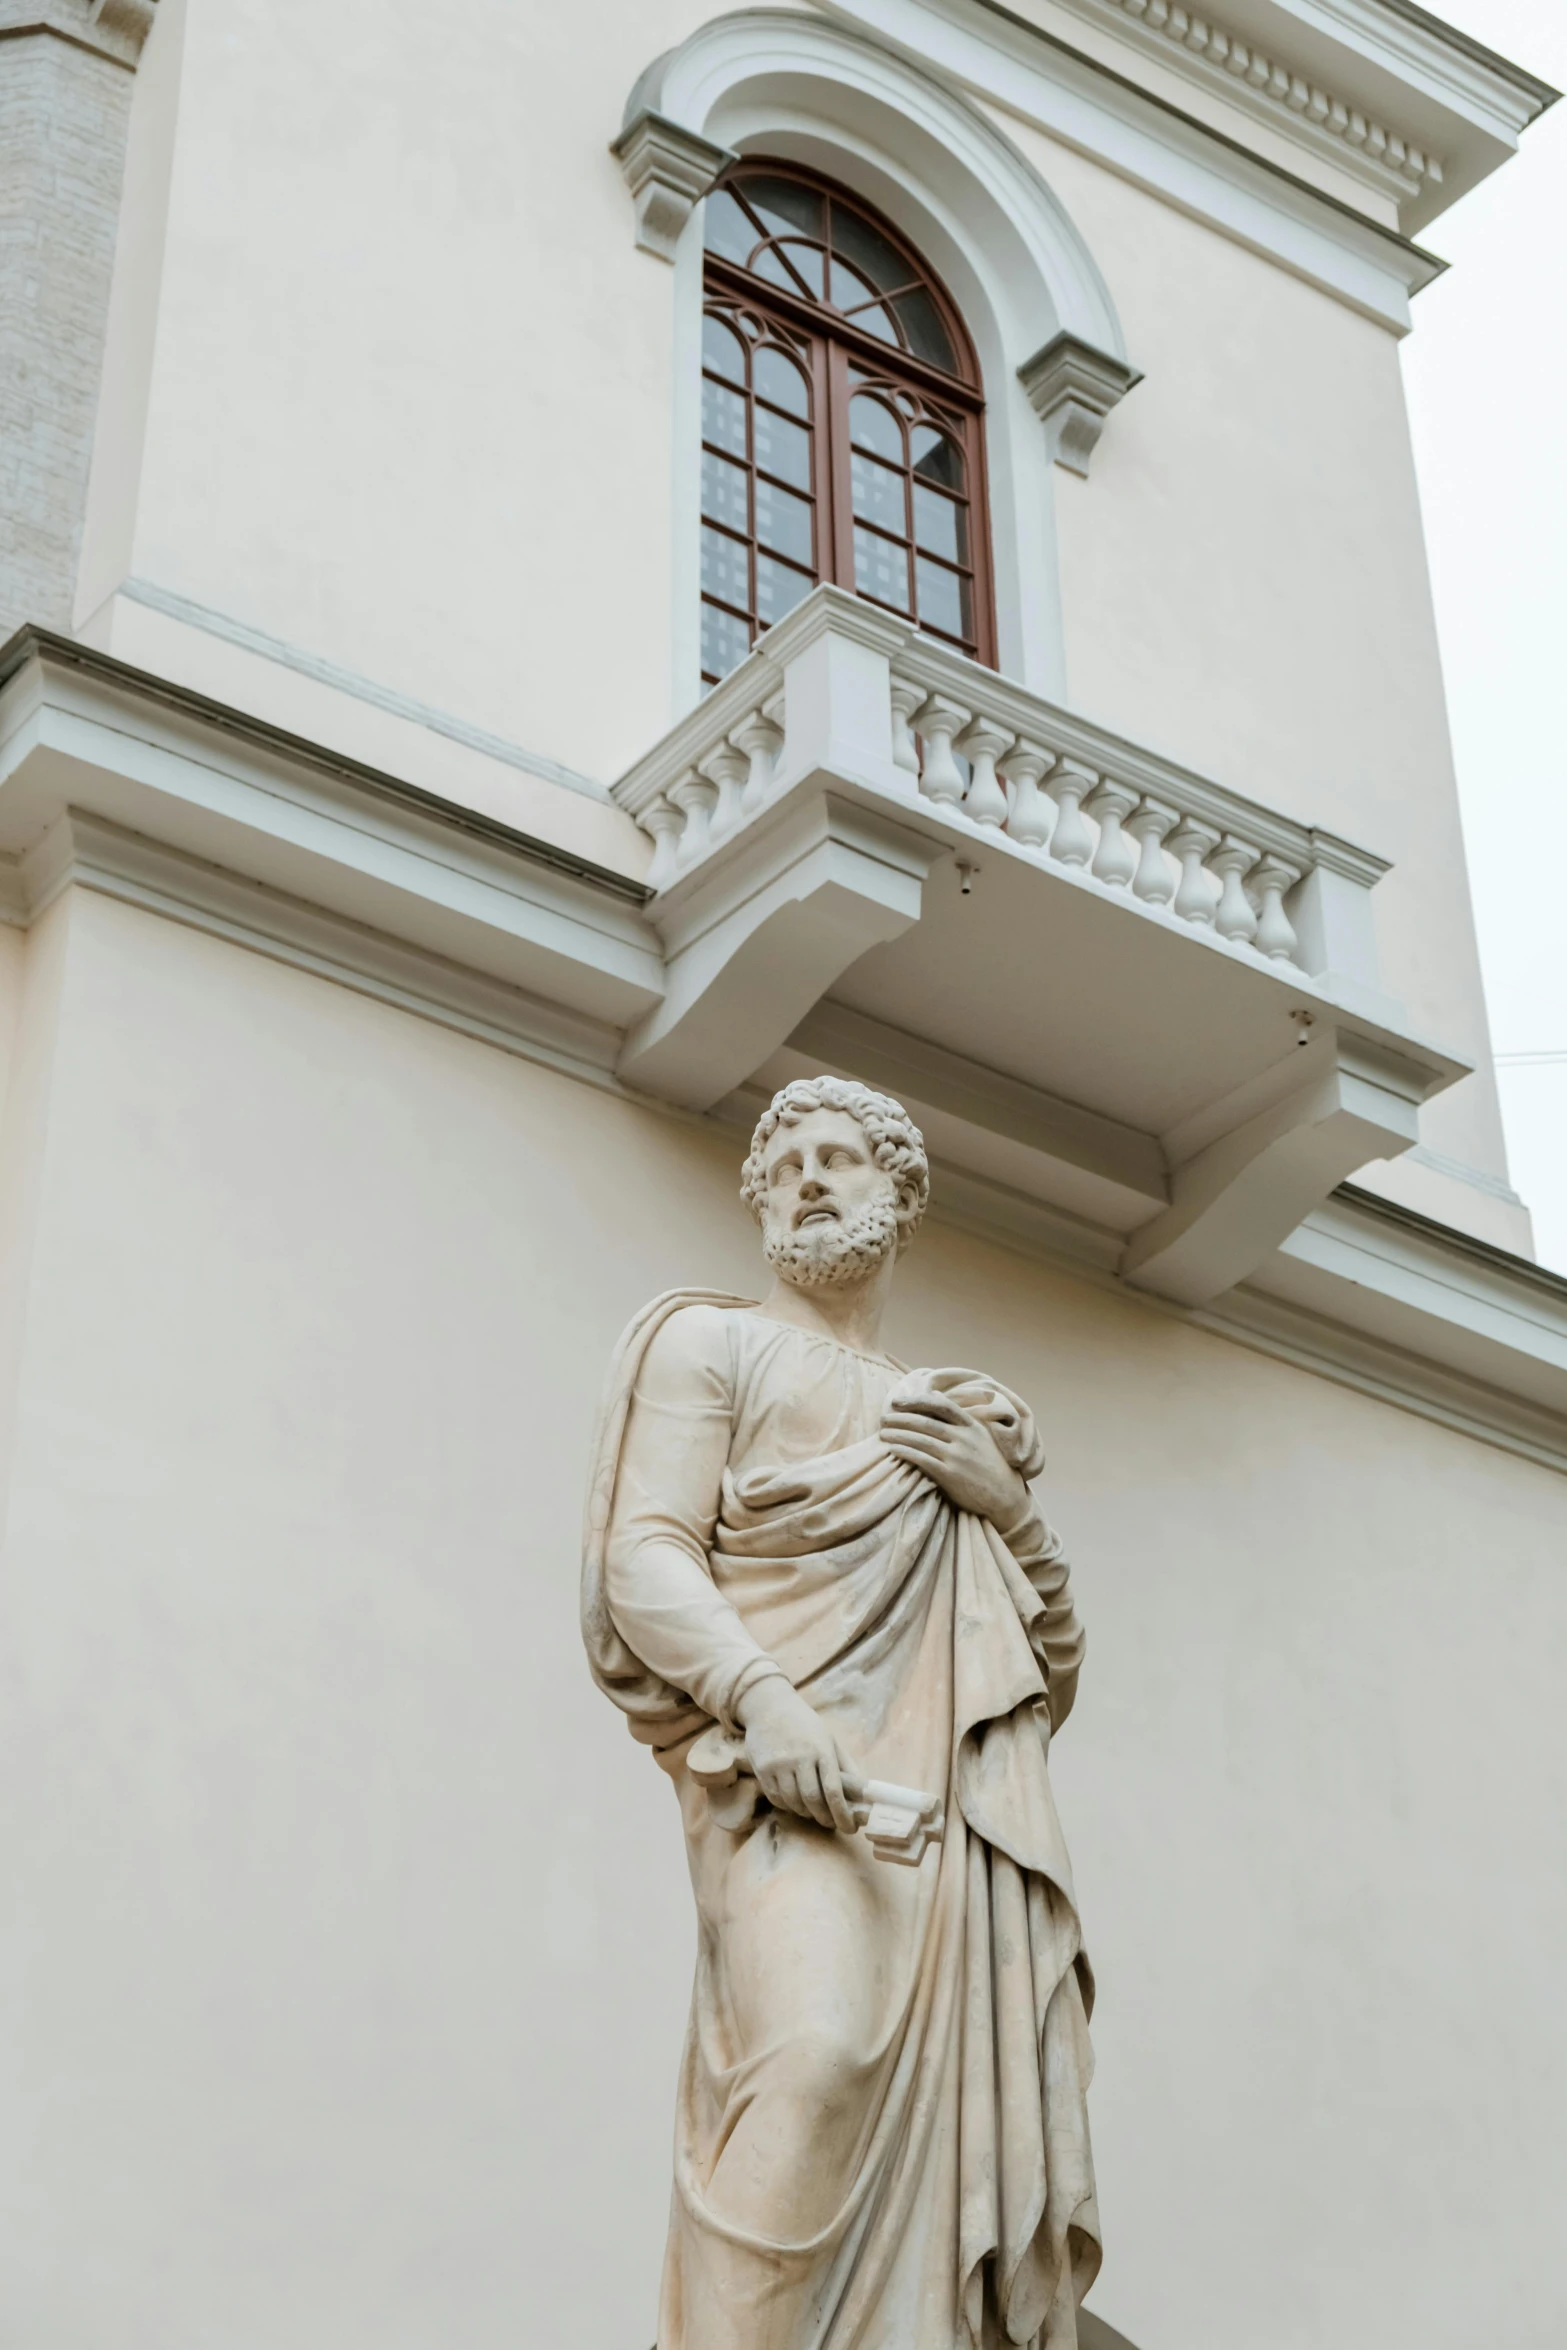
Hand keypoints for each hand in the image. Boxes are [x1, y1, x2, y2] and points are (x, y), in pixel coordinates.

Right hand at [735, 1676, 859, 1832]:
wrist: (769, 1707)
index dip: (843, 1814)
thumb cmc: (804, 1725)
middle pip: (813, 1800)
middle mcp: (799, 1757)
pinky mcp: (762, 1770)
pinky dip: (788, 1806)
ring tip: (813, 1812)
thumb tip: (864, 1793)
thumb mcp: (828, 1739)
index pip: (834, 1791)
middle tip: (831, 1823)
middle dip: (825, 1818)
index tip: (850, 1829)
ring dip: (806, 1813)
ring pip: (794, 1802)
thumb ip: (846, 1766)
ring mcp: (778, 1764)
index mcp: (821, 1750)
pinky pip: (777, 1799)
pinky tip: (795, 1803)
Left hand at [881, 1391, 1030, 1526]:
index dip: (916, 1401)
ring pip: (921, 1439)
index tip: (897, 1402)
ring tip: (883, 1434)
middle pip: (925, 1422)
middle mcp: (964, 1438)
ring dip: (898, 1435)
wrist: (1005, 1495)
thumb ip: (958, 1419)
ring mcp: (958, 1456)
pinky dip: (905, 1452)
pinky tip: (893, 1450)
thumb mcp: (980, 1436)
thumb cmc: (989, 1465)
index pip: (940, 1405)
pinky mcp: (951, 1474)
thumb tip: (935, 1396)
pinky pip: (922, 1459)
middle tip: (883, 1418)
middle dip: (900, 1418)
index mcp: (972, 1425)